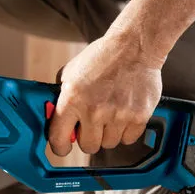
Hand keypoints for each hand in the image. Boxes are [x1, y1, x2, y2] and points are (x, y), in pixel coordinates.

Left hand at [49, 29, 164, 155]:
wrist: (134, 46)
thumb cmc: (101, 58)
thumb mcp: (70, 73)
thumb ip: (61, 97)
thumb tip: (55, 119)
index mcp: (72, 100)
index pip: (58, 139)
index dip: (60, 147)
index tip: (63, 147)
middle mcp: (94, 111)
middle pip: (88, 147)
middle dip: (89, 138)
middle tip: (92, 124)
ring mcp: (118, 115)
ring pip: (109, 144)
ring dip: (108, 134)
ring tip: (111, 114)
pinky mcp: (139, 117)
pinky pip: (128, 139)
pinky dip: (126, 131)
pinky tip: (124, 113)